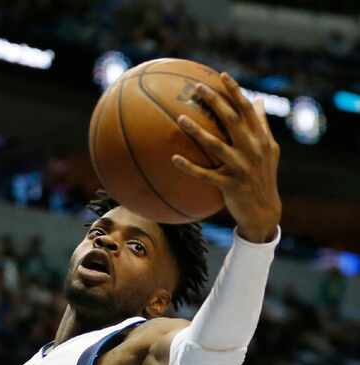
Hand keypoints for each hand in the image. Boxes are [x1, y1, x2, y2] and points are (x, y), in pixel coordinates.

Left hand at [172, 72, 280, 242]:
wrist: (265, 211)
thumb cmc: (262, 176)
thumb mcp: (268, 150)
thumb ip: (261, 125)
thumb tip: (257, 100)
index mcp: (261, 139)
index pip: (248, 110)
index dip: (236, 92)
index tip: (222, 76)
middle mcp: (253, 150)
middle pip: (232, 120)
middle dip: (215, 102)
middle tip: (197, 88)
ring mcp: (241, 167)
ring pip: (216, 145)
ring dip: (197, 132)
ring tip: (180, 118)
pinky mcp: (230, 185)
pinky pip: (205, 174)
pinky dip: (189, 167)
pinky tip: (173, 158)